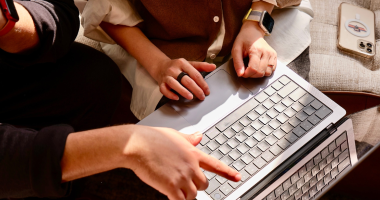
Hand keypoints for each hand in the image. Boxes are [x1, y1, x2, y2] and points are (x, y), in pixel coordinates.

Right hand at [123, 125, 240, 199]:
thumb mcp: (175, 135)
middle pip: (204, 184)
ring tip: (174, 188)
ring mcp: (182, 176)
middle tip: (185, 184)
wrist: (138, 145)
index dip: (227, 173)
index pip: (215, 165)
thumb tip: (199, 136)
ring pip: (193, 195)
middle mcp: (191, 165)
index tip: (237, 177)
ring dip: (185, 195)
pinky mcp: (172, 187)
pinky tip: (172, 196)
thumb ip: (189, 139)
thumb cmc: (152, 138)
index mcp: (193, 152)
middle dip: (196, 186)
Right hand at [154, 58, 215, 99]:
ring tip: (190, 97)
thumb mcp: (189, 64)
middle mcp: (174, 69)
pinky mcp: (161, 83)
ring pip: (174, 84)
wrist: (160, 66)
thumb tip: (213, 66)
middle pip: (186, 80)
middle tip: (201, 96)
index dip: (202, 83)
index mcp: (182, 63)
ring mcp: (167, 76)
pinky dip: (170, 94)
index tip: (207, 91)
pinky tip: (176, 98)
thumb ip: (201, 66)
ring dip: (183, 91)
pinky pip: (164, 89)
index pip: (195, 74)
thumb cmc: (177, 66)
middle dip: (196, 89)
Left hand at [232, 21, 276, 77]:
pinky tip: (259, 66)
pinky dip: (265, 71)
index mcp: (256, 50)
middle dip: (252, 75)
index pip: (253, 69)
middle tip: (246, 70)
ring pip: (267, 73)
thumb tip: (240, 74)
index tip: (242, 73)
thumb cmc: (244, 40)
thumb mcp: (236, 49)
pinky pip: (272, 70)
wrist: (253, 31)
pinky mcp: (274, 56)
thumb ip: (237, 62)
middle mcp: (266, 52)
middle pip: (260, 72)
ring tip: (252, 68)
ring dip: (258, 74)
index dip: (247, 74)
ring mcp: (272, 54)